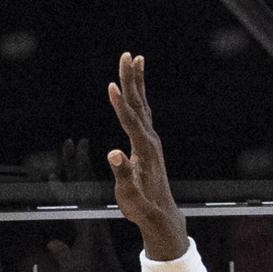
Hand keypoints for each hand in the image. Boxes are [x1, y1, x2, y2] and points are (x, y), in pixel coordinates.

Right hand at [105, 52, 190, 260]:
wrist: (160, 214)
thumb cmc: (142, 207)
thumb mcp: (129, 195)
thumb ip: (123, 174)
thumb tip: (114, 153)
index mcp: (144, 150)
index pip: (130, 122)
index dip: (120, 105)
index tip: (112, 86)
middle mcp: (150, 140)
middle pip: (138, 104)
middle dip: (131, 79)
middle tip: (127, 55)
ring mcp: (151, 140)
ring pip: (142, 104)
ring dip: (137, 81)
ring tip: (135, 59)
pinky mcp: (148, 143)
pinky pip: (142, 113)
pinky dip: (137, 96)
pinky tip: (135, 89)